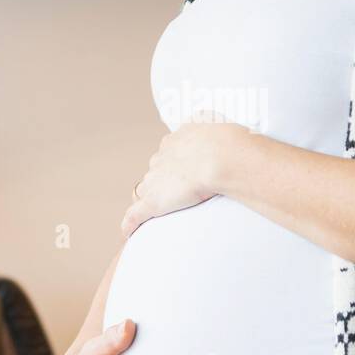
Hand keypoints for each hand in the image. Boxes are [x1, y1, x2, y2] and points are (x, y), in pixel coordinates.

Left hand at [120, 120, 244, 238]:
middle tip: (177, 192)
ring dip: (150, 199)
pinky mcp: (153, 202)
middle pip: (154, 171)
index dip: (174, 164)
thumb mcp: (214, 121)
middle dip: (162, 180)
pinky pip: (135, 216)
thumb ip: (208, 123)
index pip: (167, 153)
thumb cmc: (225, 142)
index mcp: (174, 141)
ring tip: (157, 212)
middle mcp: (161, 158)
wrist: (221, 157)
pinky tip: (129, 232)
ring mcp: (155, 181)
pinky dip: (130, 224)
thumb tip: (211, 124)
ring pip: (144, 190)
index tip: (183, 170)